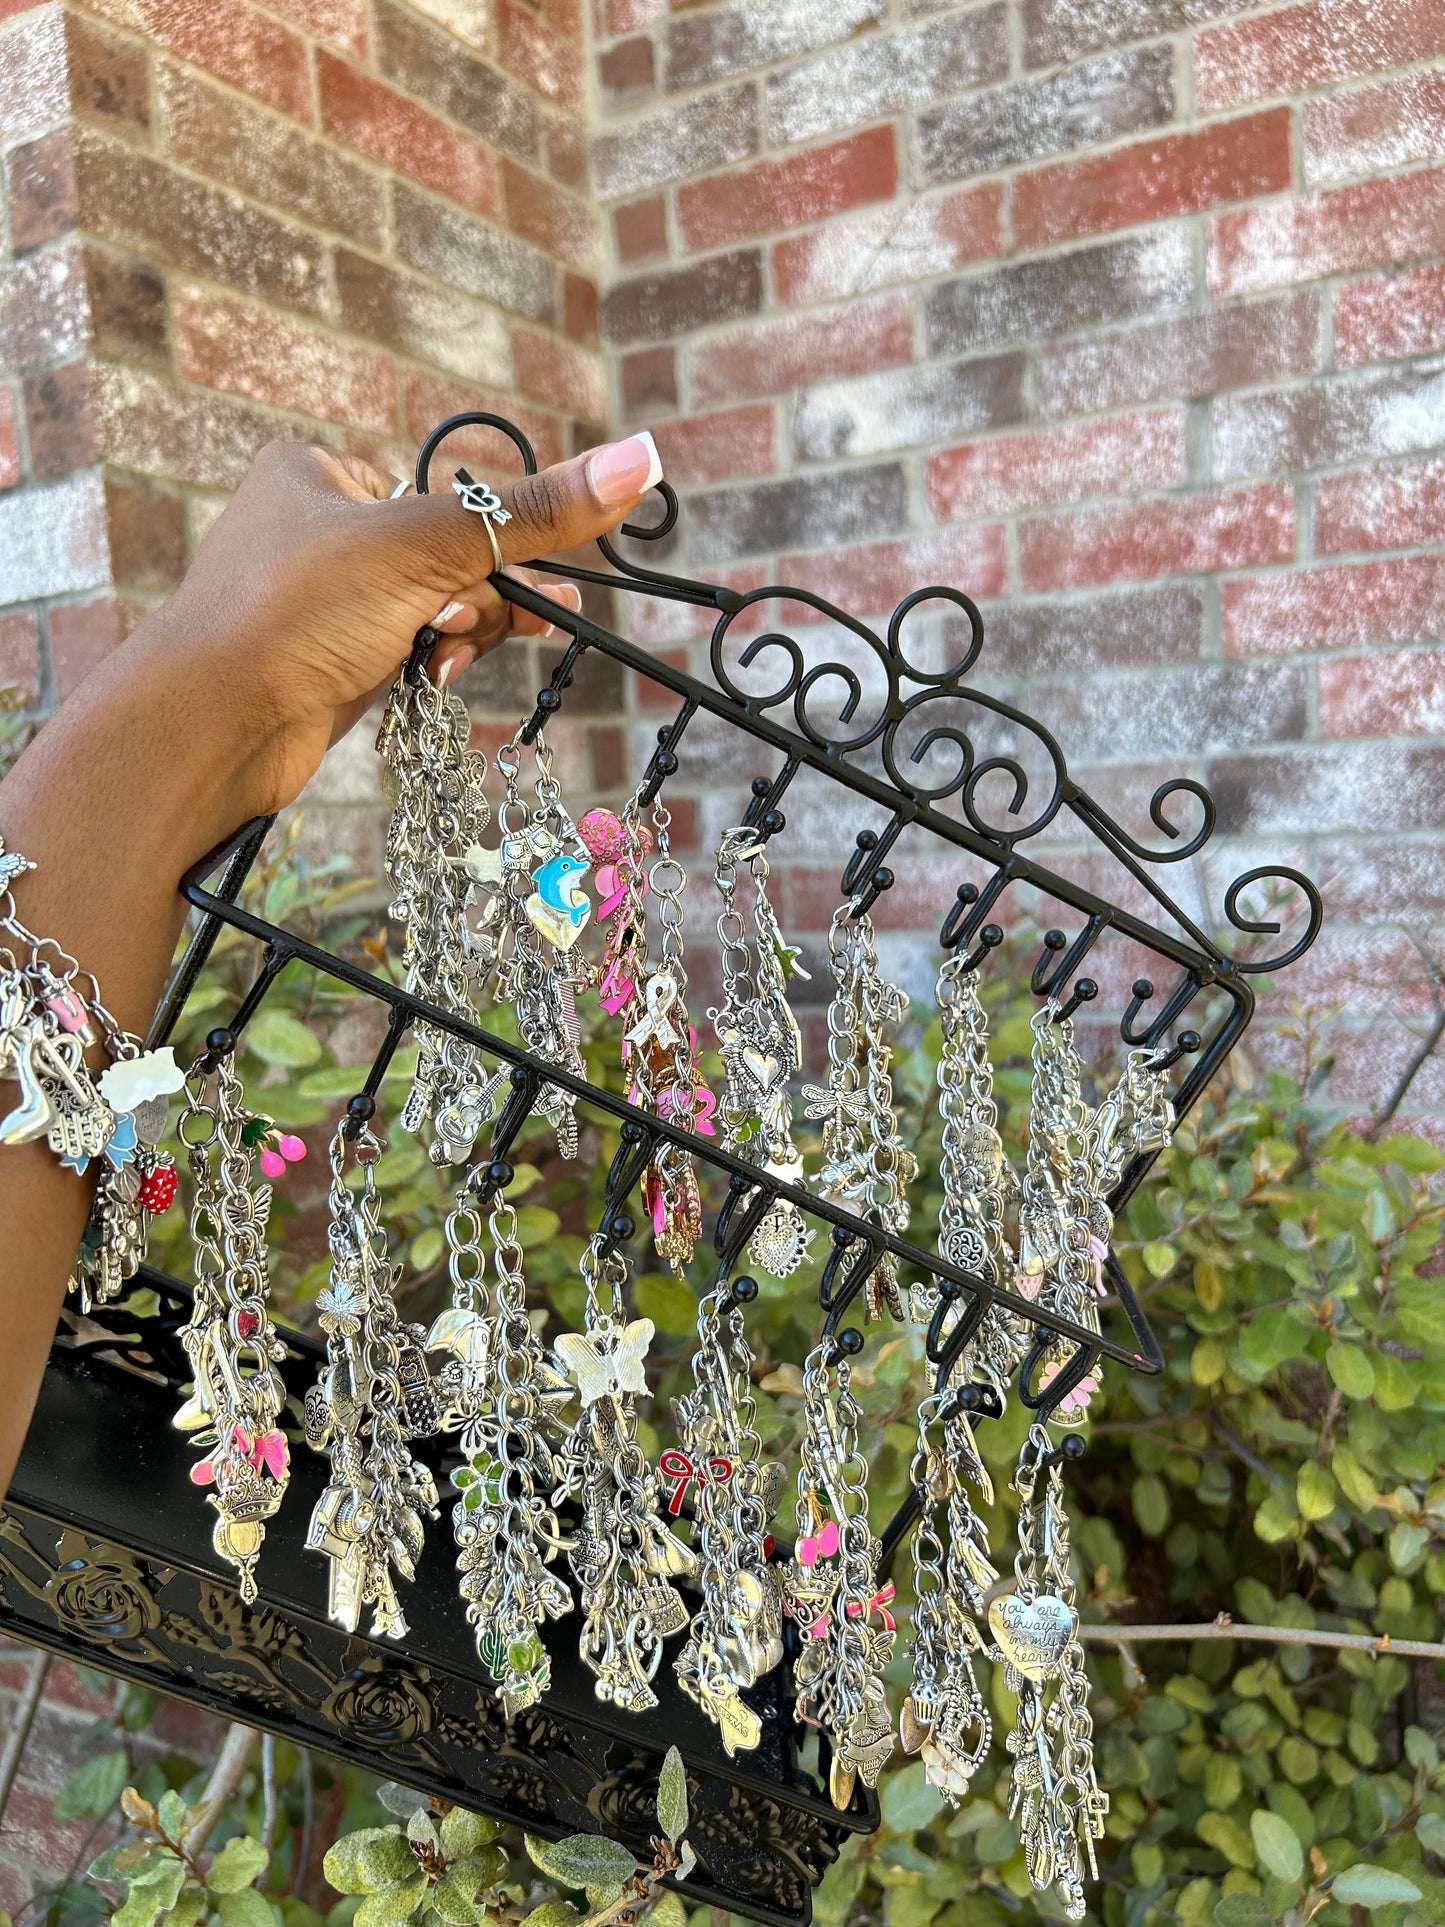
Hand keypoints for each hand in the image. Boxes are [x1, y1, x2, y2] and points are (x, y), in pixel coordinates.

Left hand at [121, 430, 662, 825]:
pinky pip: (414, 650)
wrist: (214, 725)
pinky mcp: (334, 663)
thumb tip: (640, 458)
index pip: (445, 494)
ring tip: (444, 652)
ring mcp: (328, 603)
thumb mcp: (426, 544)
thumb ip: (536, 513)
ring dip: (463, 632)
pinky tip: (434, 676)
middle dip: (481, 593)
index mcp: (321, 472)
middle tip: (484, 619)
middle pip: (453, 554)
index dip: (493, 537)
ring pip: (440, 608)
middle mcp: (321, 530)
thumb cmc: (294, 611)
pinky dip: (436, 662)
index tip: (529, 576)